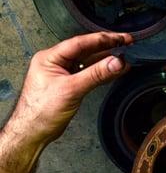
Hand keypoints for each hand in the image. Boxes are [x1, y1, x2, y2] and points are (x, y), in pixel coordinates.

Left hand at [8, 32, 132, 146]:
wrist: (32, 134)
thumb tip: (116, 62)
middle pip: (86, 50)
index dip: (103, 39)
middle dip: (107, 47)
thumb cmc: (40, 112)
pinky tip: (115, 70)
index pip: (81, 42)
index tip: (120, 38)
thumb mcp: (71, 90)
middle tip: (126, 43)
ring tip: (125, 57)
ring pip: (89, 62)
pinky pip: (89, 74)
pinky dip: (103, 72)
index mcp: (50, 57)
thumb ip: (96, 74)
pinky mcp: (70, 84)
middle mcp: (56, 62)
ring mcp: (64, 73)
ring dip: (107, 60)